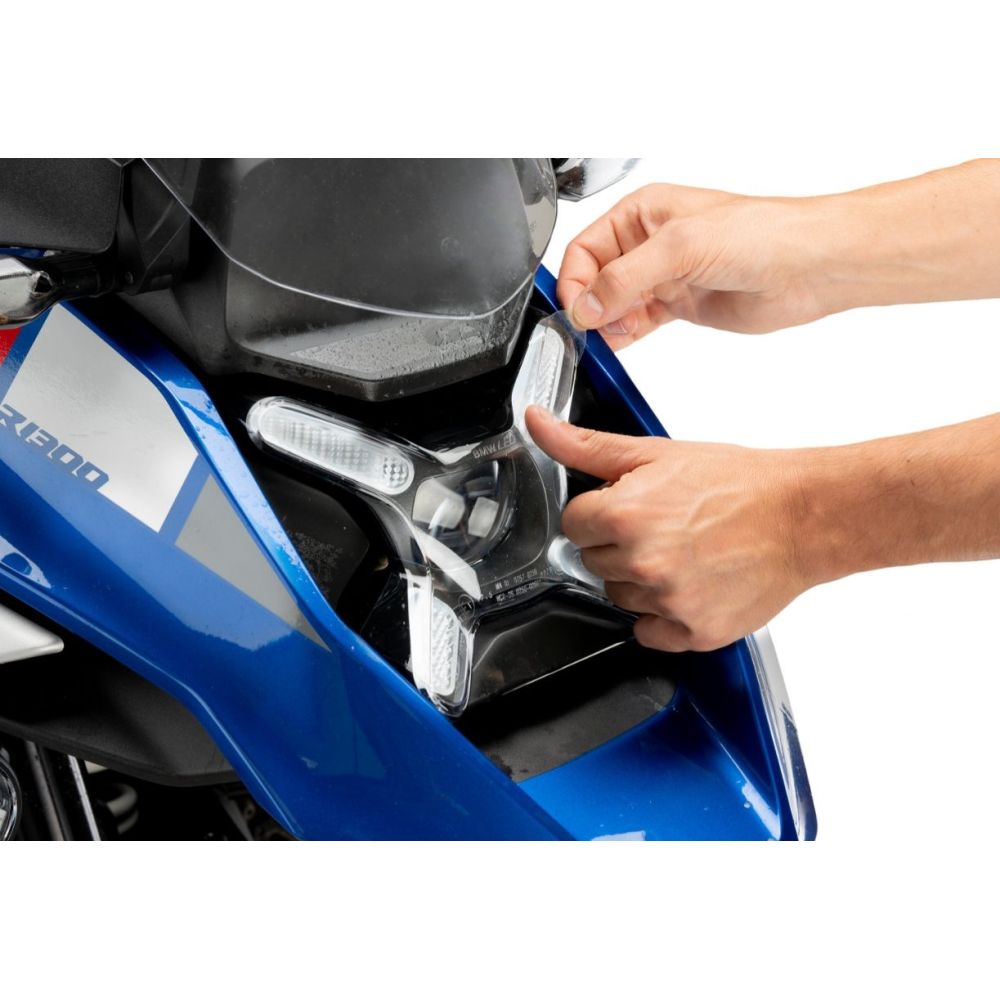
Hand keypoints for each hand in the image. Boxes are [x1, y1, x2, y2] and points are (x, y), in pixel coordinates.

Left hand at [525, 405, 811, 651]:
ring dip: (640, 580)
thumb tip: (537, 422)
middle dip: (619, 544)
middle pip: (594, 562)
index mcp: (624, 515)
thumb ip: (586, 445)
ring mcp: (668, 601)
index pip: (574, 525)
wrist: (802, 516)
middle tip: (664, 527)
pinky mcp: (693, 632)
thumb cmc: (738, 483)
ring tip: (683, 554)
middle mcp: (642, 561)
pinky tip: (691, 585)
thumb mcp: (655, 453)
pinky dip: (664, 615)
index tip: (630, 508)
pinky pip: (649, 633)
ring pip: (619, 598)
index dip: (601, 513)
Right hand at [557, 182, 836, 345]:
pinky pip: (636, 322)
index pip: (584, 248)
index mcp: (642, 212)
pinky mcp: (680, 304)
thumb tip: (585, 306)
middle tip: (593, 328)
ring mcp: (664, 275)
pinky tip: (621, 343)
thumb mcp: (681, 247)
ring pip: (613, 304)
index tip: (576, 311)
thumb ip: (625, 278)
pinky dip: (623, 335)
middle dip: (589, 305)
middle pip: (594, 278)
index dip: (574, 281)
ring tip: (610, 337)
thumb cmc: (762, 234)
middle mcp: (649, 242)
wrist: (810, 267)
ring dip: (605, 324)